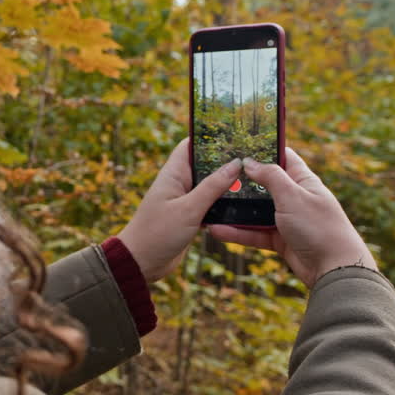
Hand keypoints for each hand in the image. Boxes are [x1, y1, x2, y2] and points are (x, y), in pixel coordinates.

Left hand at [117, 138, 241, 283]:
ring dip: (226, 183)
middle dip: (224, 160)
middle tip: (252, 155)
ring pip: (209, 185)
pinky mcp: (189, 216)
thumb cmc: (158, 233)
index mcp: (173, 174)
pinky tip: (242, 203)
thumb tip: (235, 163)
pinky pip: (209, 204)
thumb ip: (212, 187)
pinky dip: (222, 203)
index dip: (208, 136)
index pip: (190, 145)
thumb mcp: (189, 209)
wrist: (141, 263)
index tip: (232, 131)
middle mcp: (178, 183)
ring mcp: (184, 200)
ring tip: (253, 177)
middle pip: (204, 164)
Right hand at [208, 147, 376, 288]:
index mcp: (303, 181)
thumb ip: (270, 177)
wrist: (334, 269)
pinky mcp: (280, 240)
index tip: (240, 144)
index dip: (263, 149)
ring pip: (255, 211)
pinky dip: (238, 232)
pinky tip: (218, 230)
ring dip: (235, 210)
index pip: (283, 157)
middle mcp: (295, 198)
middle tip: (215, 174)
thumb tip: (249, 161)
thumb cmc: (319, 227)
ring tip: (210, 204)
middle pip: (264, 185)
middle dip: (242, 181)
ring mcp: (287, 219)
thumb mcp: (292, 196)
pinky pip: (254, 233)